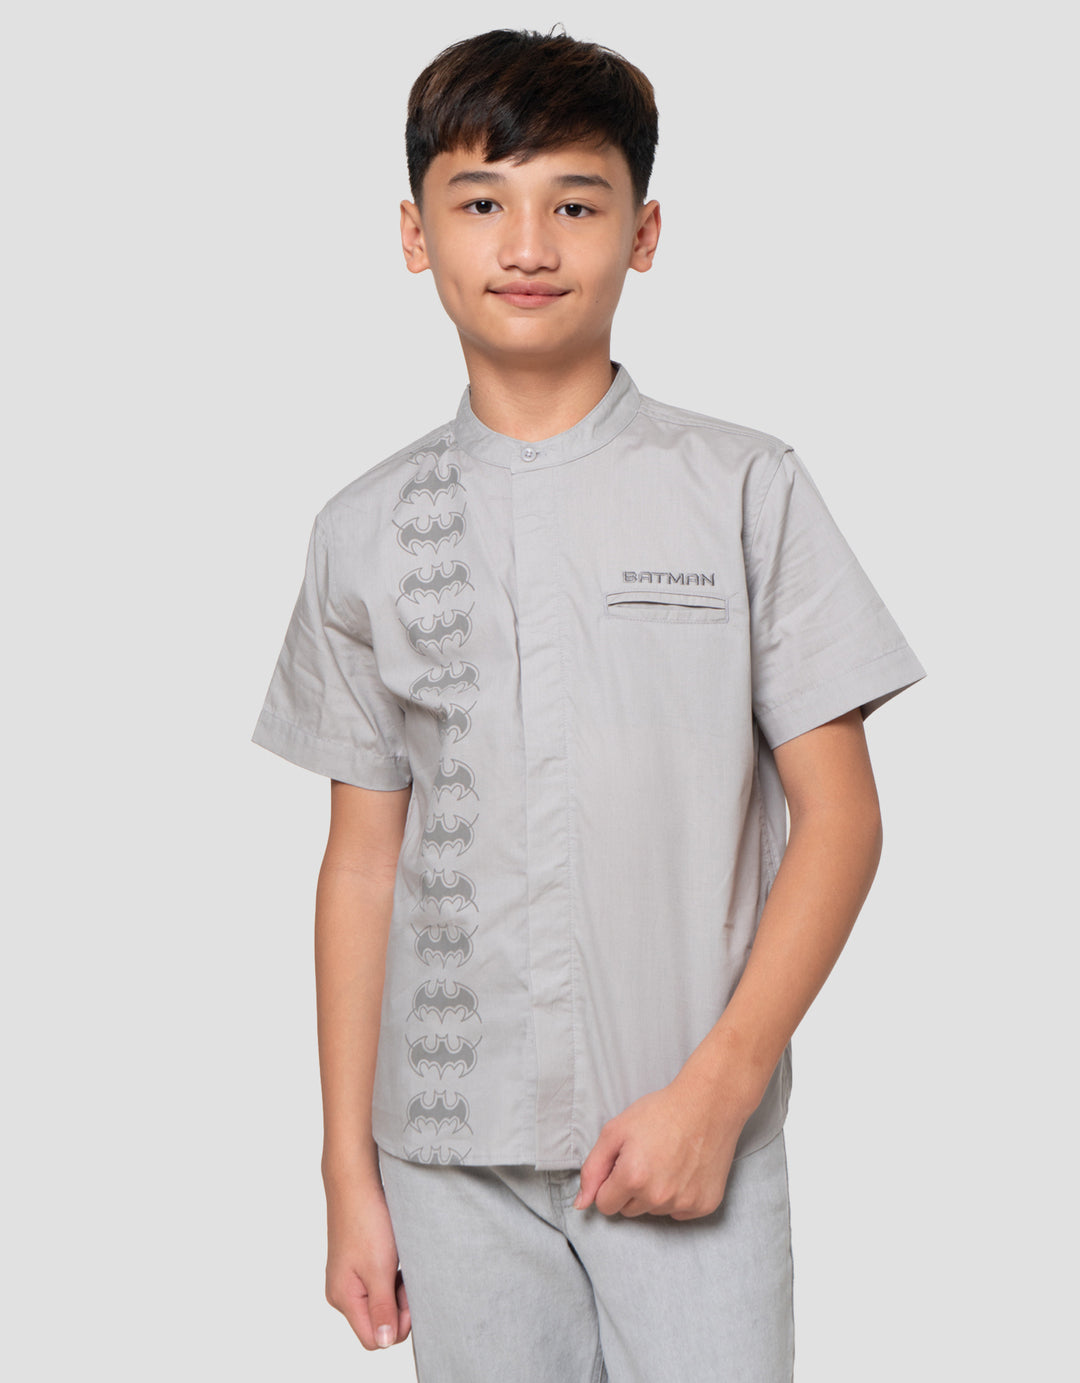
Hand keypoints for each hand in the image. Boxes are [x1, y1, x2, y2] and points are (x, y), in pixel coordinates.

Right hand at [324, 1178, 410, 1350]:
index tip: (410, 1299)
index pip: (372, 1338)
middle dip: (399, 1306)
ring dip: (397, 1290)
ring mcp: (349, 1277)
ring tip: (403, 1264)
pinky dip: (391, 1276)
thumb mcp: (379, 1269)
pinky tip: (397, 1258)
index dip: (395, 1326)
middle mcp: (342, 1292)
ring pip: (380, 1301)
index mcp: (344, 1298)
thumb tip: (383, 1342)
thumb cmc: (367, 1221)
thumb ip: (382, 1309)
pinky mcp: (356, 1263)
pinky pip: (377, 1283)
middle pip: (377, 1321)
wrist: (356, 1182)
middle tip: (409, 1278)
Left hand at [572, 1070, 753, 1219]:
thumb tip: (581, 1204)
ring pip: (653, 1211)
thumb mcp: (616, 1130)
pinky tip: (684, 1171)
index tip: (622, 1165)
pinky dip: (678, 1197)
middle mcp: (658, 1197)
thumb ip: (593, 1168)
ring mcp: (683, 1203)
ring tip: (667, 1161)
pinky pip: (678, 1212)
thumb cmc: (660, 1113)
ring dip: (654, 1193)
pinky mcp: (704, 1205)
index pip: (605, 1205)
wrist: (708, 1105)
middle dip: (631, 1189)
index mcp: (632, 1177)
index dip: (609, 1184)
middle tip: (646, 1158)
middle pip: (628, 1210)